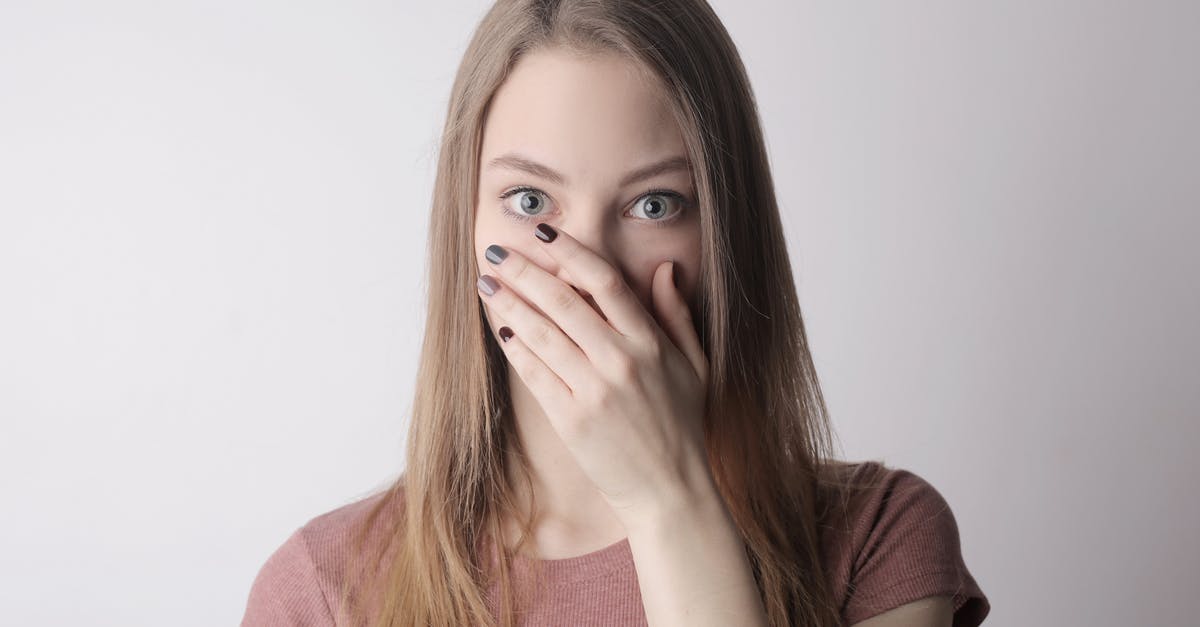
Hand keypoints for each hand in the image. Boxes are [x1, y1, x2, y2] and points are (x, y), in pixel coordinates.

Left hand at [476, 223, 712, 527]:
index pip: (604, 281)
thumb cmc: (682, 425)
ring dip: (508, 304)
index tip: (543, 233)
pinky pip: (534, 373)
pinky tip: (501, 329)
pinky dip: (515, 348)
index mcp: (650, 342)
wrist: (670, 489)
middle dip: (524, 271)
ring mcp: (593, 391)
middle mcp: (620, 361)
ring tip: (487, 284)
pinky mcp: (571, 419)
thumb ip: (676, 315)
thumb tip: (665, 267)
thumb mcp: (693, 365)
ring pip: (540, 333)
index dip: (570, 252)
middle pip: (561, 301)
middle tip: (497, 251)